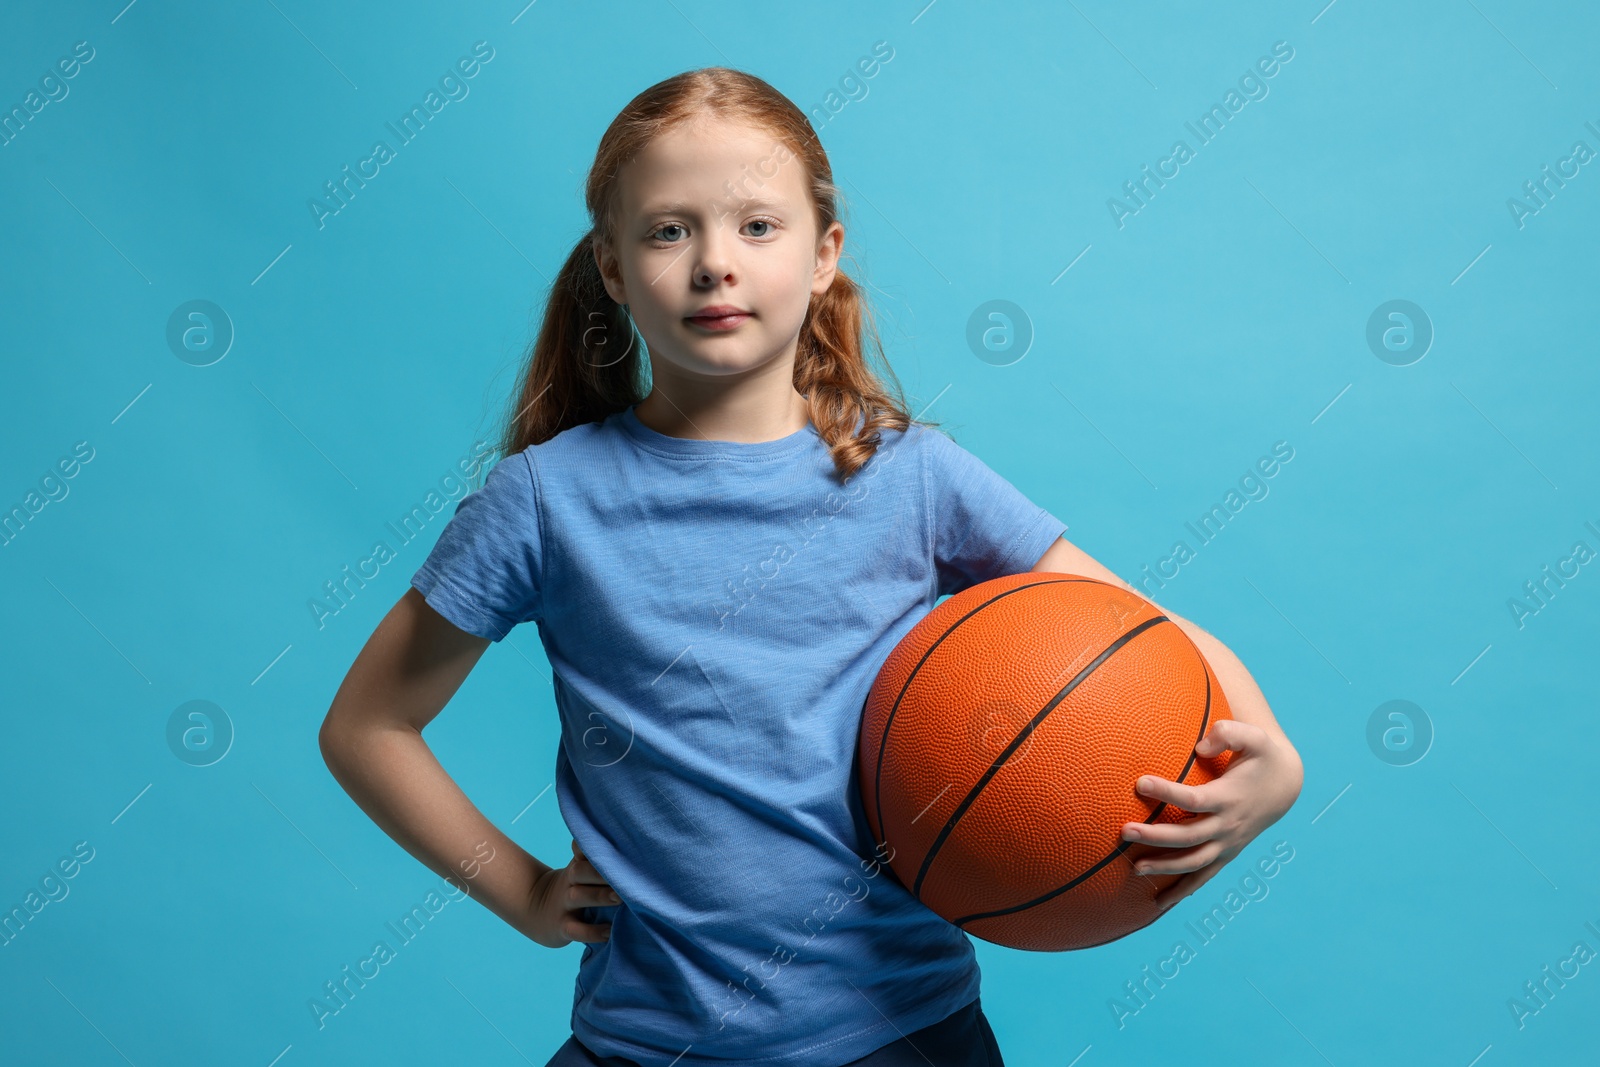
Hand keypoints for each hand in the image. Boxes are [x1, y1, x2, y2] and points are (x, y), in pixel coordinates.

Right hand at [520, 839, 621, 948]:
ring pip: (579, 897)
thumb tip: (630, 846)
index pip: (582, 850)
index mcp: (576, 866)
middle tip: (624, 872)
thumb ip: (598, 859)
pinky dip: (592, 932)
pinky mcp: (562, 927)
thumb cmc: (572, 887)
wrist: (535, 910)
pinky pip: (576, 930)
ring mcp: (564, 904)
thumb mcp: (579, 870)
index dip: (592, 845)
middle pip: (580, 871)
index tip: (617, 843)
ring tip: (620, 898)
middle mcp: (570, 882)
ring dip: (599, 896)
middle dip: (600, 870)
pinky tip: (609, 933)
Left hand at [1120, 718, 1302, 909]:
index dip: (1167, 792)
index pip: (1193, 799)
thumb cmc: (1262, 756)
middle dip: (1155, 836)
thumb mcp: (1254, 737)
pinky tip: (1160, 902)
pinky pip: (1204, 876)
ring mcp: (1228, 843)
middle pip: (1188, 836)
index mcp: (1229, 797)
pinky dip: (1184, 889)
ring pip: (1194, 862)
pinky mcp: (1227, 853)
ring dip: (1164, 868)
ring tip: (1134, 869)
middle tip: (1124, 831)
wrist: (1285, 784)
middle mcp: (1228, 825)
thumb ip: (1229, 733)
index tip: (1139, 782)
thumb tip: (1200, 745)